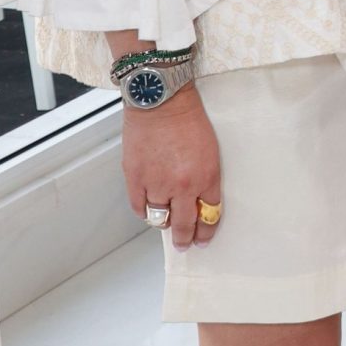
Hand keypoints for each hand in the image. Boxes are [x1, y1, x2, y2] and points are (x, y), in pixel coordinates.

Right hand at [122, 87, 222, 248]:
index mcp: (206, 177)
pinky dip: (144, 211)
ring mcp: (157, 183)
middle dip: (185, 238)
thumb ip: (206, 179)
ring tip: (165, 222)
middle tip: (184, 244)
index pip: (209, 215)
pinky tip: (148, 210)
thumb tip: (199, 201)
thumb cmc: (188, 119)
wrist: (161, 101)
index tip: (203, 239)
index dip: (206, 231)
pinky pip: (139, 207)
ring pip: (159, 218)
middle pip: (184, 224)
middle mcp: (182, 185)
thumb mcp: (211, 151)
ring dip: (163, 222)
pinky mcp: (135, 177)